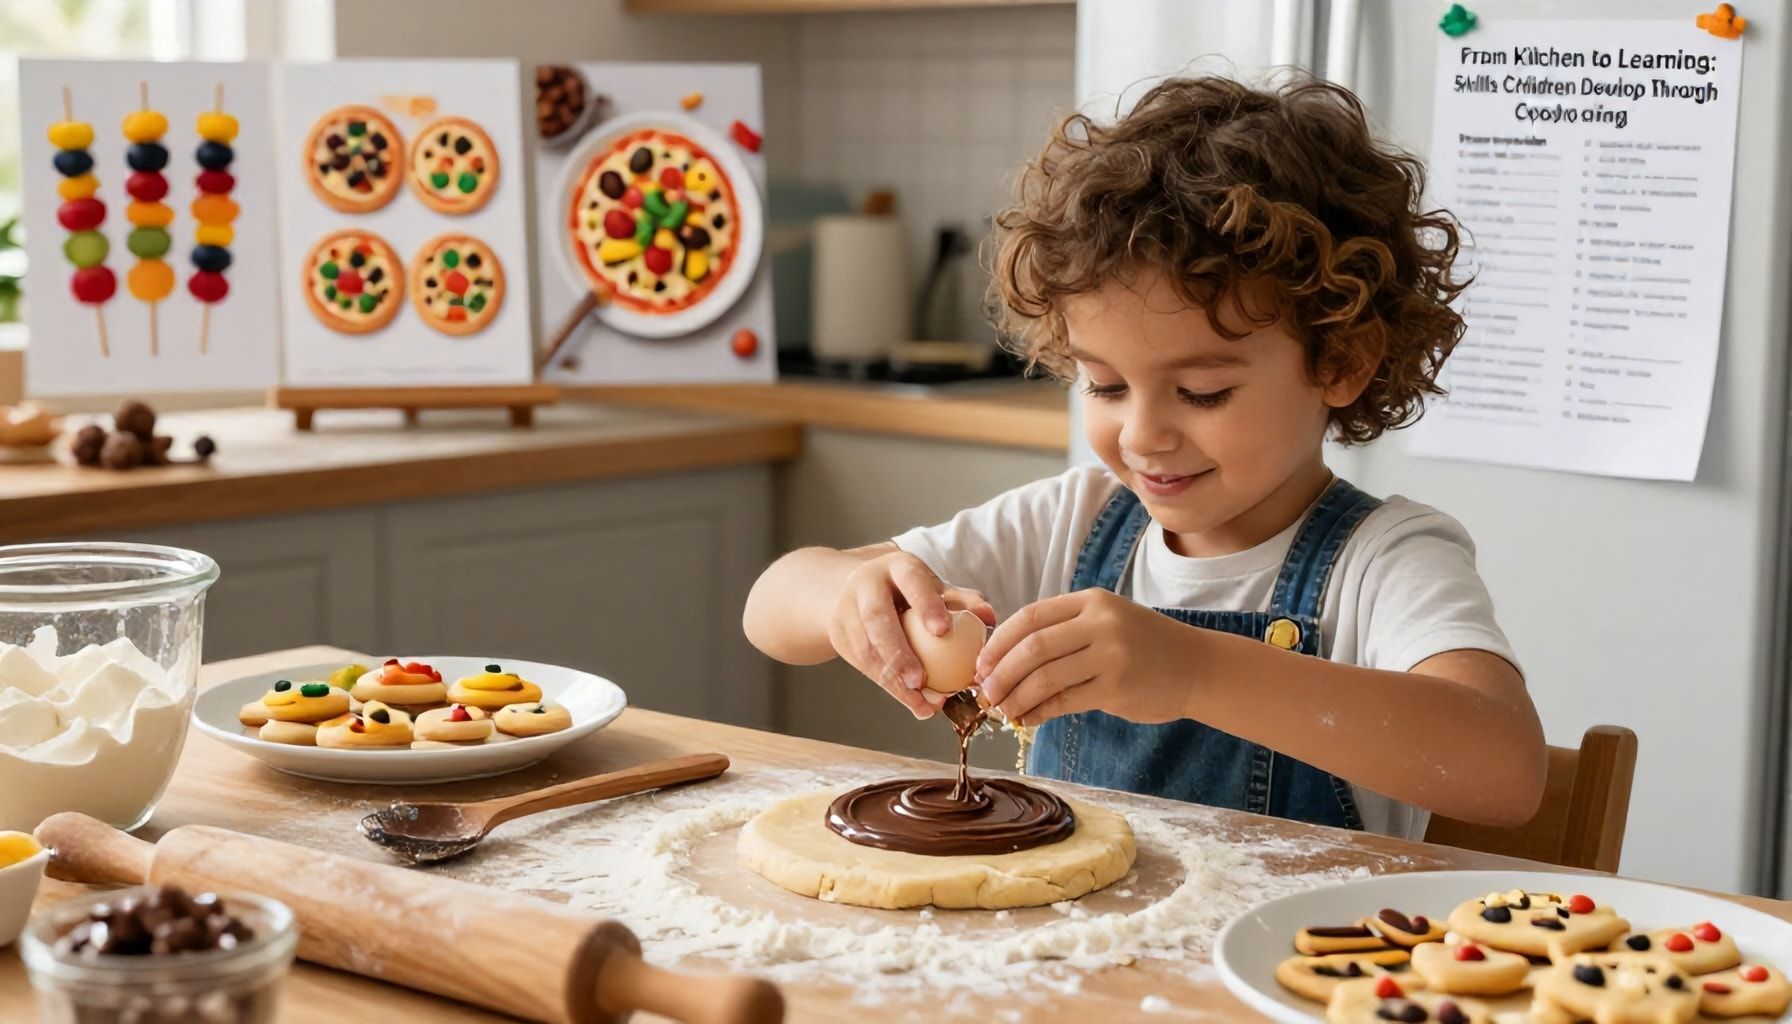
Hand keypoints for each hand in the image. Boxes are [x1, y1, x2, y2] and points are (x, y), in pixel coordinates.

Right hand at [828, 551, 995, 718]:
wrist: (855, 590)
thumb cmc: (909, 591)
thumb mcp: (933, 588)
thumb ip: (962, 602)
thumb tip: (989, 618)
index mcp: (897, 566)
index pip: (911, 581)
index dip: (926, 604)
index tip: (943, 631)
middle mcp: (866, 585)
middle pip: (877, 618)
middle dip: (898, 651)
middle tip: (920, 680)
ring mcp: (847, 610)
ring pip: (865, 647)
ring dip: (893, 679)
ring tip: (921, 702)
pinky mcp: (840, 636)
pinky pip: (863, 665)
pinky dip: (888, 687)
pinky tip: (912, 703)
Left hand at [975, 589, 1199, 725]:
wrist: (1196, 667)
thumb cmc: (1143, 647)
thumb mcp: (1106, 622)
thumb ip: (1063, 632)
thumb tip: (1005, 659)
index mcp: (1091, 602)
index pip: (1031, 616)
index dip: (999, 641)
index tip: (981, 663)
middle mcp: (1101, 623)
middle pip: (1033, 647)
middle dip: (1000, 672)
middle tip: (984, 692)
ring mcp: (1111, 655)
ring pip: (1045, 677)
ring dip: (1016, 696)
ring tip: (1001, 709)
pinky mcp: (1117, 687)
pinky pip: (1065, 701)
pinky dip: (1039, 712)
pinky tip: (1027, 718)